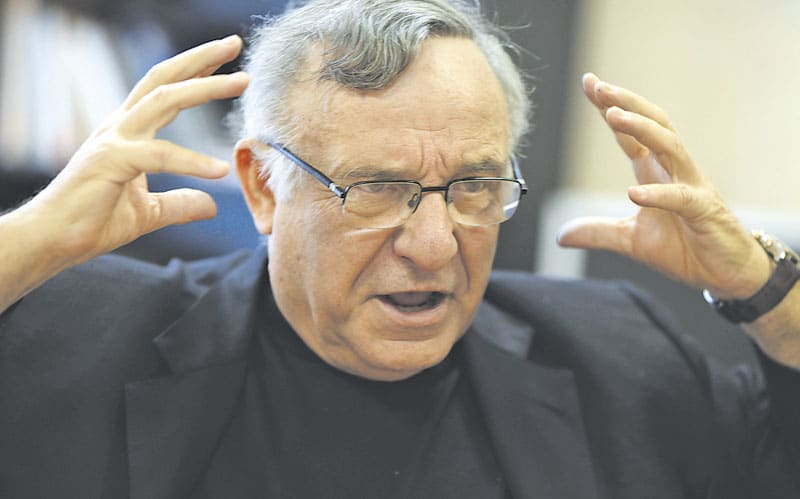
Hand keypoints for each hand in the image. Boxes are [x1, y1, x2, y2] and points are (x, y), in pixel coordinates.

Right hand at [14, 35, 248, 266]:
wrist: (53, 242)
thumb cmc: (92, 222)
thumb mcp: (149, 212)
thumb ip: (179, 204)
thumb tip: (210, 206)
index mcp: (127, 132)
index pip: (165, 91)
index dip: (194, 72)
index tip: (226, 60)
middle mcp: (120, 126)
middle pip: (164, 79)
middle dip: (201, 58)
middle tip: (235, 43)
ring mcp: (113, 140)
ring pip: (164, 100)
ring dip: (204, 87)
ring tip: (241, 81)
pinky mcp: (110, 162)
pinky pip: (158, 155)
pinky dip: (191, 161)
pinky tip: (220, 171)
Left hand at [557, 73, 769, 298]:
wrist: (727, 273)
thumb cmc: (686, 248)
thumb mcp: (631, 242)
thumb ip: (597, 232)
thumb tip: (560, 235)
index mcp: (655, 172)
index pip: (630, 134)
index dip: (611, 108)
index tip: (590, 83)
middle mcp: (675, 171)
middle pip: (653, 125)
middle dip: (627, 104)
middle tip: (600, 87)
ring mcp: (693, 187)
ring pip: (670, 146)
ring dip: (642, 130)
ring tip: (613, 116)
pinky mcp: (706, 212)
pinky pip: (681, 198)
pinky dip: (659, 194)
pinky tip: (634, 193)